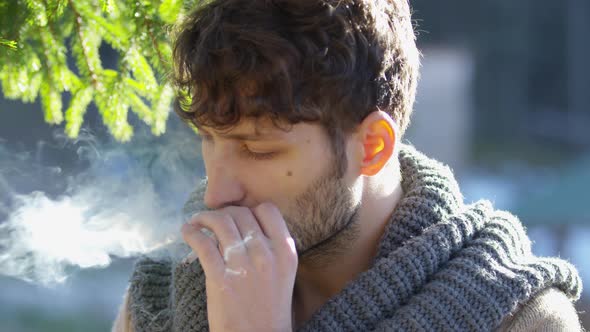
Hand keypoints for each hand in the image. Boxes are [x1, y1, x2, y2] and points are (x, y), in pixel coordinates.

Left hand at [181, 202, 297, 331]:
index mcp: (285, 251)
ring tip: (196, 222)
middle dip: (224, 213)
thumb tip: (242, 225)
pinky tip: (187, 232)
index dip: (250, 209)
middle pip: (241, 213)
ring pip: (221, 222)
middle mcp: (266, 254)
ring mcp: (243, 265)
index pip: (268, 210)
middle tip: (213, 220)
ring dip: (204, 218)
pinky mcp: (220, 278)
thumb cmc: (269, 308)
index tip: (239, 218)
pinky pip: (202, 243)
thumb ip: (269, 247)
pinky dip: (191, 232)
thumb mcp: (281, 273)